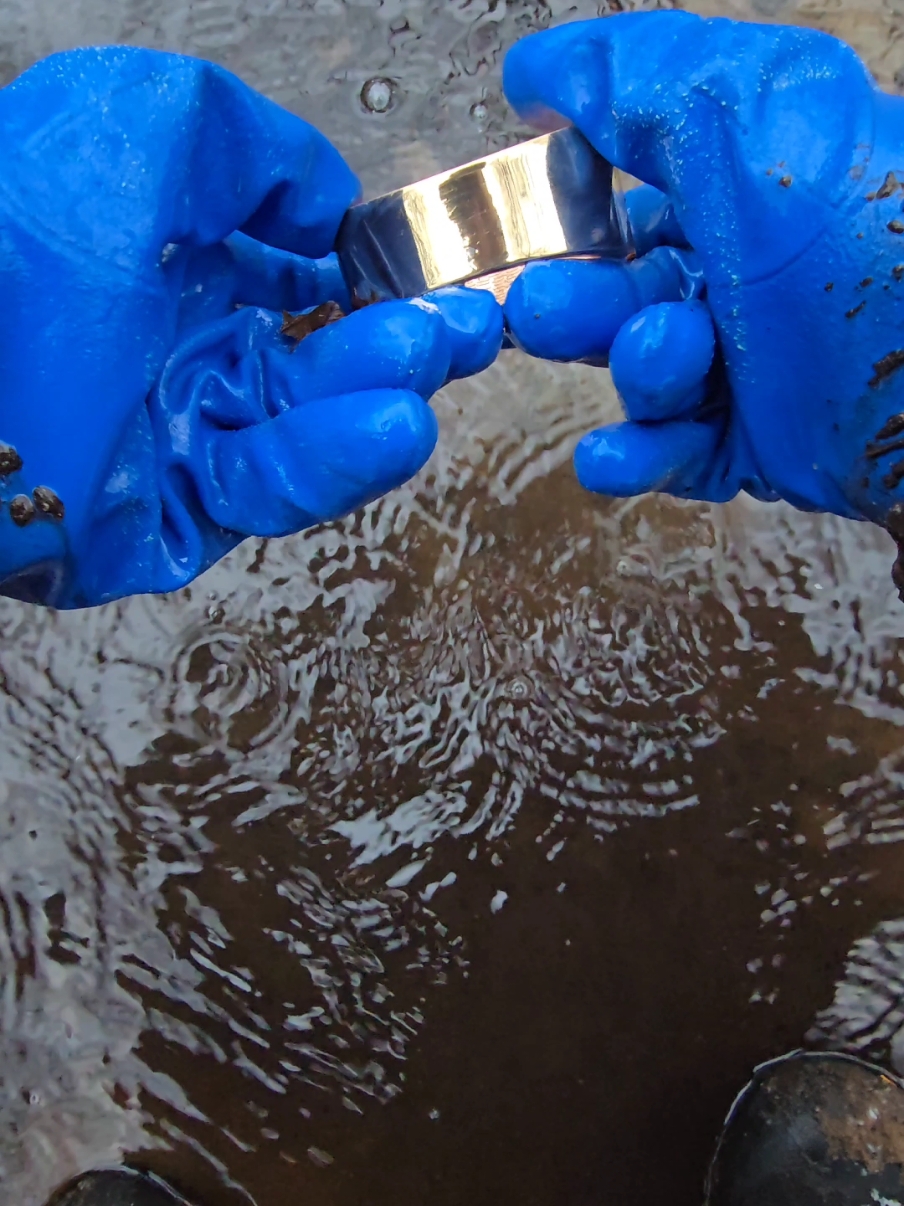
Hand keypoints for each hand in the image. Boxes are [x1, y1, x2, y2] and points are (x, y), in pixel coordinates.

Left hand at [0, 48, 501, 607]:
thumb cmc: (25, 219)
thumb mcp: (158, 119)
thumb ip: (265, 154)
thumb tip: (327, 211)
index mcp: (187, 259)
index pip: (307, 279)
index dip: (376, 275)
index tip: (433, 269)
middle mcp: (192, 346)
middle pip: (326, 359)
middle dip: (404, 339)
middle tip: (465, 324)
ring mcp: (188, 429)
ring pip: (312, 426)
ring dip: (383, 394)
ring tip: (438, 359)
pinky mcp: (180, 506)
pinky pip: (269, 484)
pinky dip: (333, 458)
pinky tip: (395, 425)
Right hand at [503, 14, 903, 574]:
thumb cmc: (857, 235)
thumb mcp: (743, 111)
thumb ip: (630, 78)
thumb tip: (536, 70)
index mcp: (736, 186)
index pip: (623, 187)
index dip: (567, 201)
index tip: (524, 208)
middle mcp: (737, 275)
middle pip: (615, 291)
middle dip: (573, 301)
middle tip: (541, 307)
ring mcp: (744, 366)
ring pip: (641, 374)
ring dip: (633, 368)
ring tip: (667, 354)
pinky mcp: (750, 446)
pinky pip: (670, 455)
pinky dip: (632, 458)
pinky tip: (605, 457)